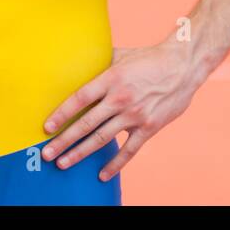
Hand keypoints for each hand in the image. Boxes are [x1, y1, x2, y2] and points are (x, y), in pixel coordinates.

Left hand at [40, 41, 198, 181]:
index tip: (47, 127)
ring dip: (80, 153)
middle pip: (86, 123)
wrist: (183, 66)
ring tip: (63, 163)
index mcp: (111, 78)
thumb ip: (99, 62)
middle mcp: (120, 98)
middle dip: (63, 141)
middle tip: (47, 154)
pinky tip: (101, 174)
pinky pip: (128, 150)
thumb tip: (77, 63)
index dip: (61, 114)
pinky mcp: (149, 127)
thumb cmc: (149, 59)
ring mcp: (135, 115)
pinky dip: (114, 164)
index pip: (80, 99)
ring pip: (101, 139)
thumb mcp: (122, 55)